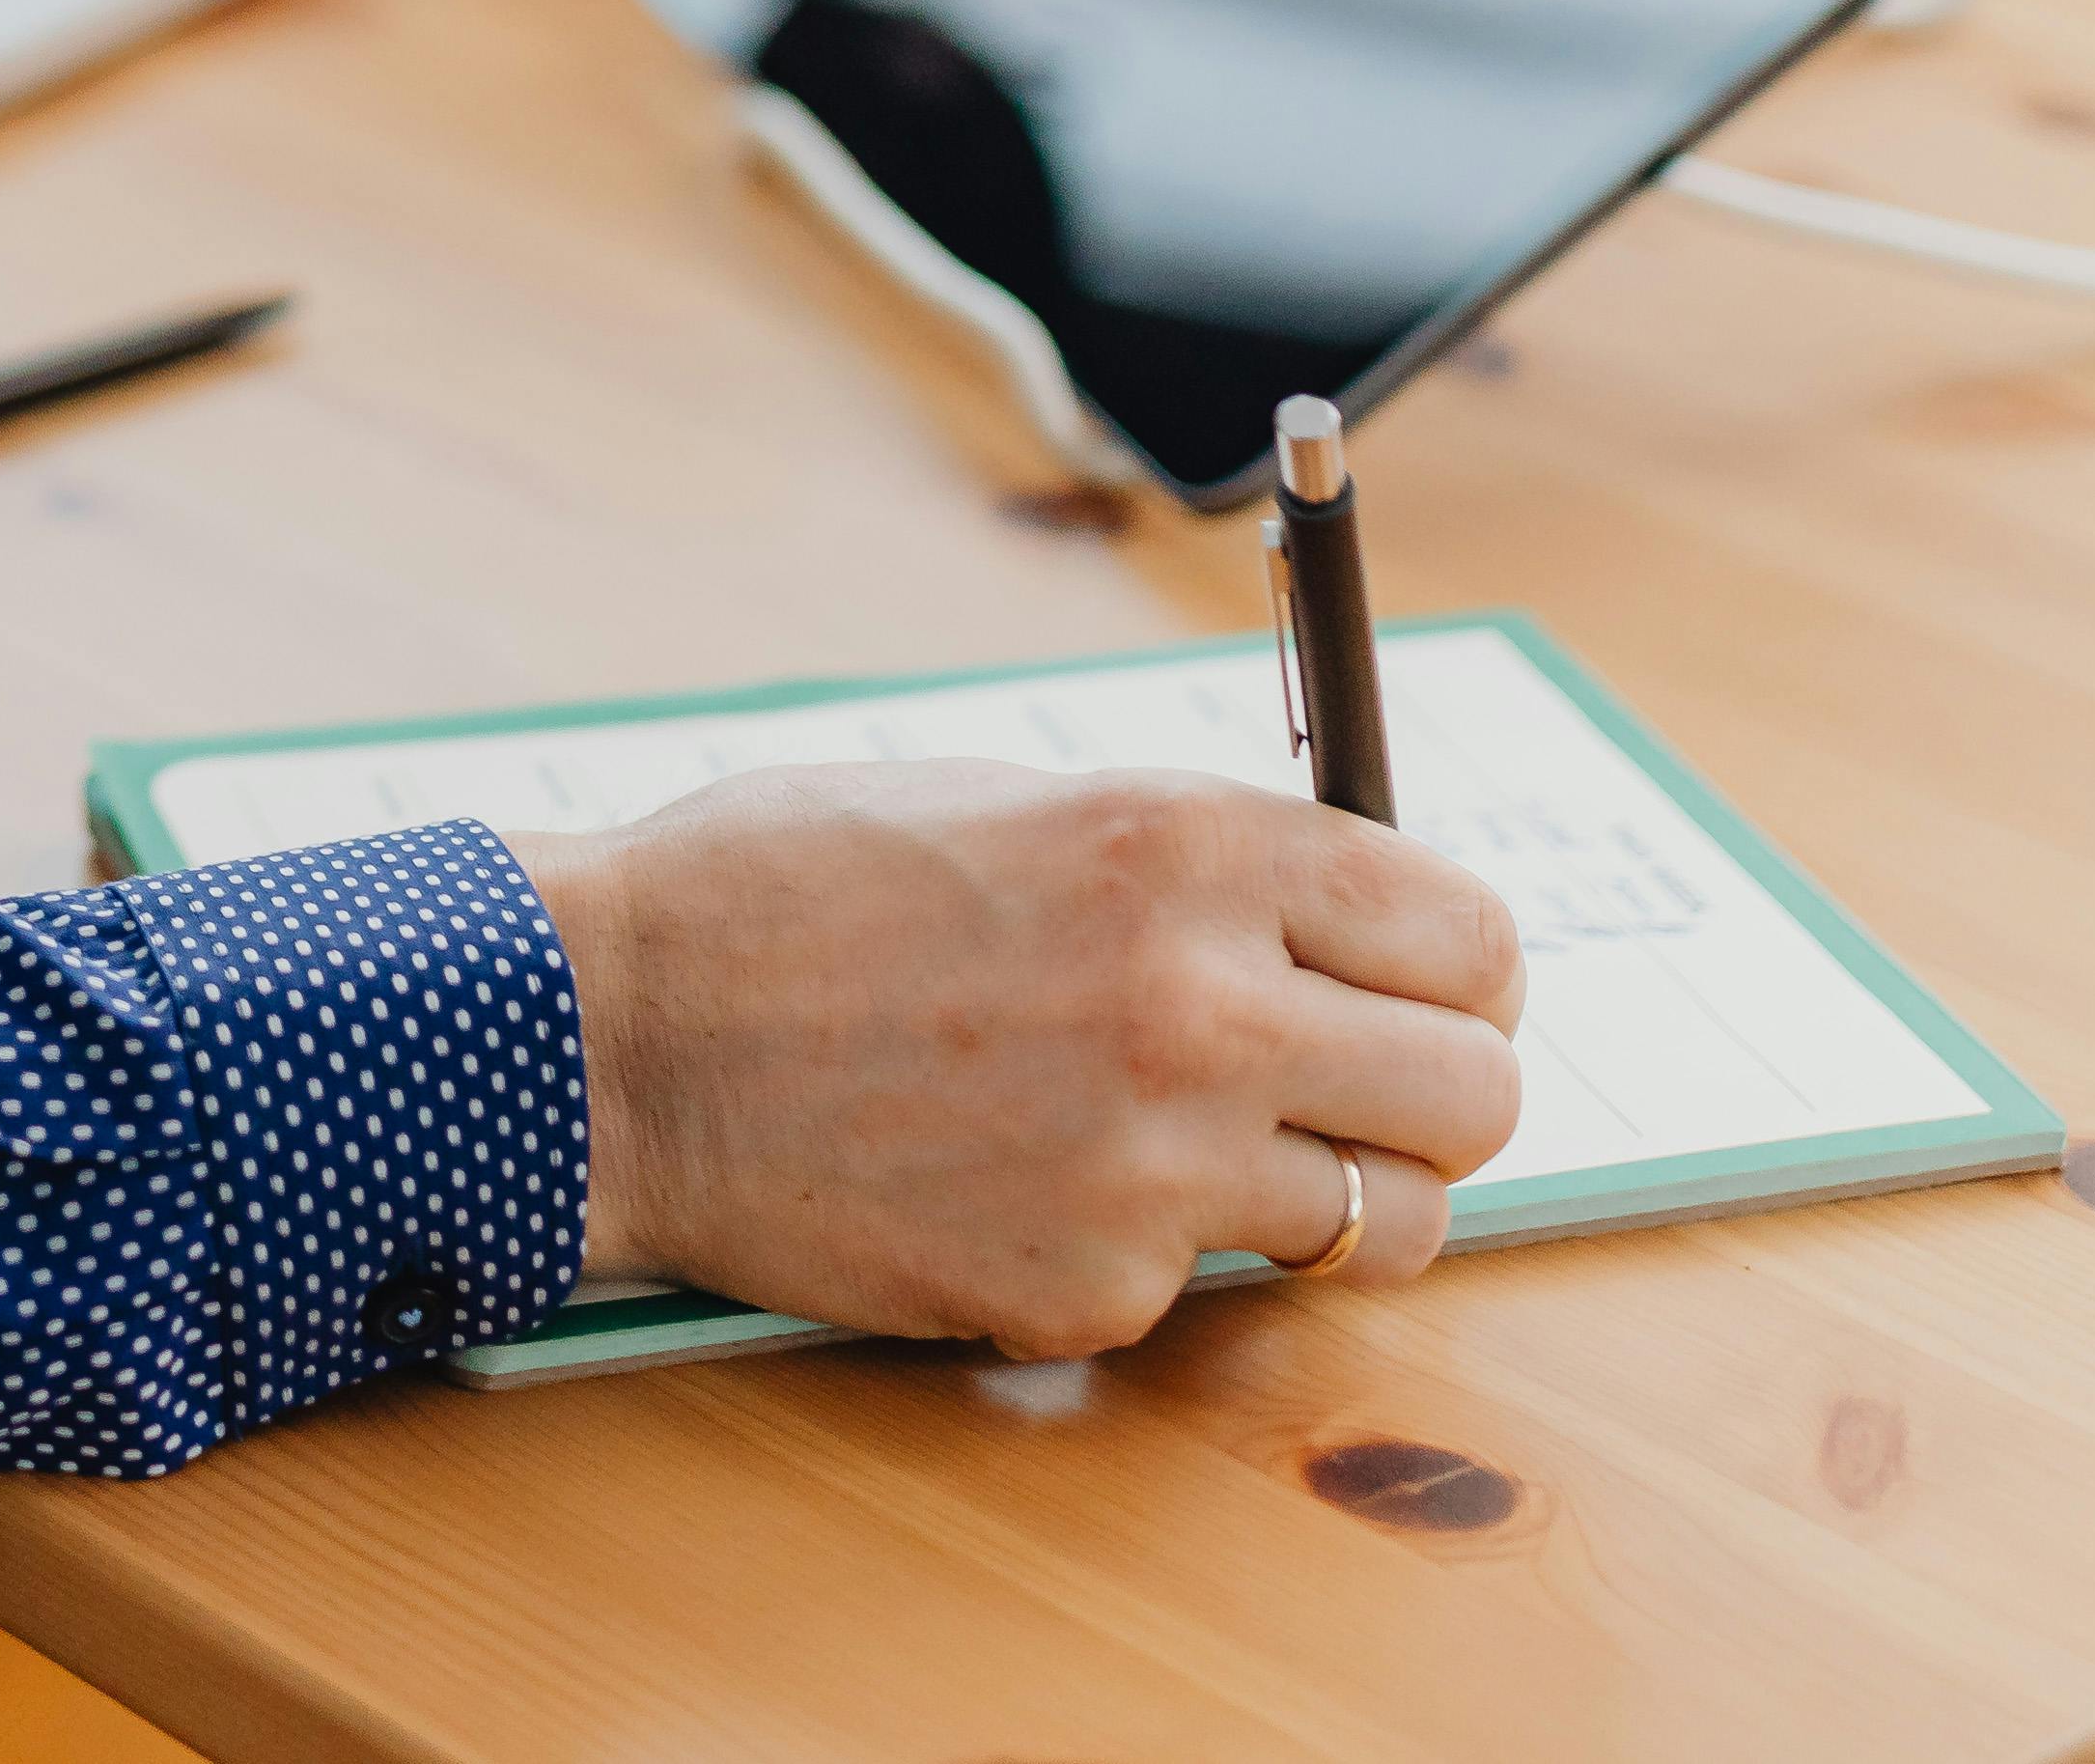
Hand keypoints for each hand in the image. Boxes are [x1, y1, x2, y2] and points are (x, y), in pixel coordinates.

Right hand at [509, 761, 1526, 1359]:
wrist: (617, 1034)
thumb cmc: (786, 893)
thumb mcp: (1014, 803)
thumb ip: (1192, 863)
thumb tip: (1334, 917)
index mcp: (1191, 845)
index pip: (1470, 935)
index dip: (1456, 972)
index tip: (1417, 992)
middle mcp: (1203, 1001)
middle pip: (1477, 1092)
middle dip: (1428, 1096)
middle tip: (1348, 1093)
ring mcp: (1153, 1165)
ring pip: (1389, 1222)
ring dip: (1336, 1200)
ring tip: (1233, 1166)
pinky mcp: (1088, 1290)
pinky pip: (1203, 1292)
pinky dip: (1146, 1258)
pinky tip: (1036, 1193)